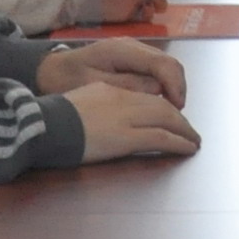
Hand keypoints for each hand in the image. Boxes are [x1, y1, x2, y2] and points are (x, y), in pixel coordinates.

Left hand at [39, 37, 188, 102]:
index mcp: (121, 50)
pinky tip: (158, 102)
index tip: (177, 107)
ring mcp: (132, 51)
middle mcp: (131, 46)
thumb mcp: (95, 86)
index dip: (175, 85)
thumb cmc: (66, 80)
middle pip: (169, 63)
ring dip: (171, 87)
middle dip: (178, 88)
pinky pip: (155, 70)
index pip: (162, 63)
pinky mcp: (130, 59)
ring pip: (165, 66)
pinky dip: (162, 85)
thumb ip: (127, 86)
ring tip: (170, 111)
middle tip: (177, 114)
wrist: (48, 70)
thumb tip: (157, 90)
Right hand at [63, 76, 200, 164]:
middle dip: (180, 119)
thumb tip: (107, 118)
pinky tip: (188, 148)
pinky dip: (179, 143)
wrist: (44, 126)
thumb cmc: (52, 120)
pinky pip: (161, 138)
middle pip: (161, 106)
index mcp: (110, 89)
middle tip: (190, 131)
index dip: (162, 107)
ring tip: (194, 141)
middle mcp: (123, 99)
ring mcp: (126, 118)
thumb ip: (97, 105)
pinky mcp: (127, 138)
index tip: (171, 117)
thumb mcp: (79, 102)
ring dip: (185, 131)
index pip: (145, 96)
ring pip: (167, 119)